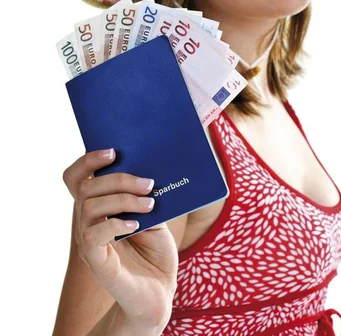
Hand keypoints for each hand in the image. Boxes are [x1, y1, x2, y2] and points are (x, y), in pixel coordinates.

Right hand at [63, 148, 178, 330]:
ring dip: (123, 199)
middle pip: (86, 188)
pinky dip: (115, 224)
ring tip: (150, 203)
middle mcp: (87, 222)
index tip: (112, 151)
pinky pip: (93, 235)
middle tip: (148, 183)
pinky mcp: (96, 261)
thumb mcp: (154, 215)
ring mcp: (89, 242)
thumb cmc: (156, 252)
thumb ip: (145, 195)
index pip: (76, 178)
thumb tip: (147, 169)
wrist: (160, 292)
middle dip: (118, 179)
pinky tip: (136, 225)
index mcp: (98, 207)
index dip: (87, 161)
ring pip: (90, 207)